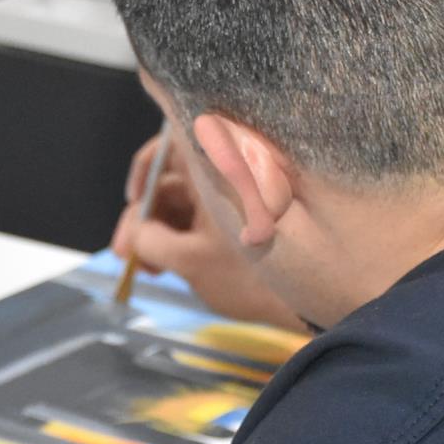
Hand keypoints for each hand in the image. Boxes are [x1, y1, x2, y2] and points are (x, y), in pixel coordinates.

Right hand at [112, 131, 302, 330]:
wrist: (316, 297)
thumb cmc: (254, 274)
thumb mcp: (191, 261)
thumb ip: (149, 242)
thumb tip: (134, 232)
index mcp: (215, 165)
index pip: (168, 146)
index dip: (142, 174)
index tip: (133, 206)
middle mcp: (227, 170)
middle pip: (171, 179)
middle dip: (146, 216)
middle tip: (127, 254)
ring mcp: (238, 194)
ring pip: (185, 202)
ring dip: (161, 231)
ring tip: (151, 268)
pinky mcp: (246, 216)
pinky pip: (205, 216)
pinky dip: (185, 236)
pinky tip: (173, 266)